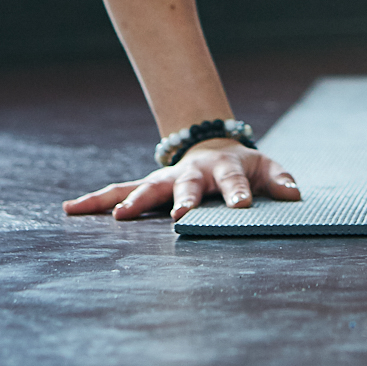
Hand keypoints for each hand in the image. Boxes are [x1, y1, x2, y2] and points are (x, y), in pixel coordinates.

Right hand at [63, 139, 299, 221]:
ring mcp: (166, 180)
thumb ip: (280, 180)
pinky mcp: (146, 187)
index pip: (235, 181)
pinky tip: (71, 209)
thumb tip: (295, 194)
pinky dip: (95, 201)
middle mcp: (191, 173)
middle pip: (186, 186)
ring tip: (117, 218)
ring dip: (132, 203)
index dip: (239, 193)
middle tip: (179, 216)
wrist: (213, 148)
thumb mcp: (266, 168)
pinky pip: (117, 193)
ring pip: (145, 189)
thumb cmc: (244, 167)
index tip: (242, 206)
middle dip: (182, 200)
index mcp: (225, 169)